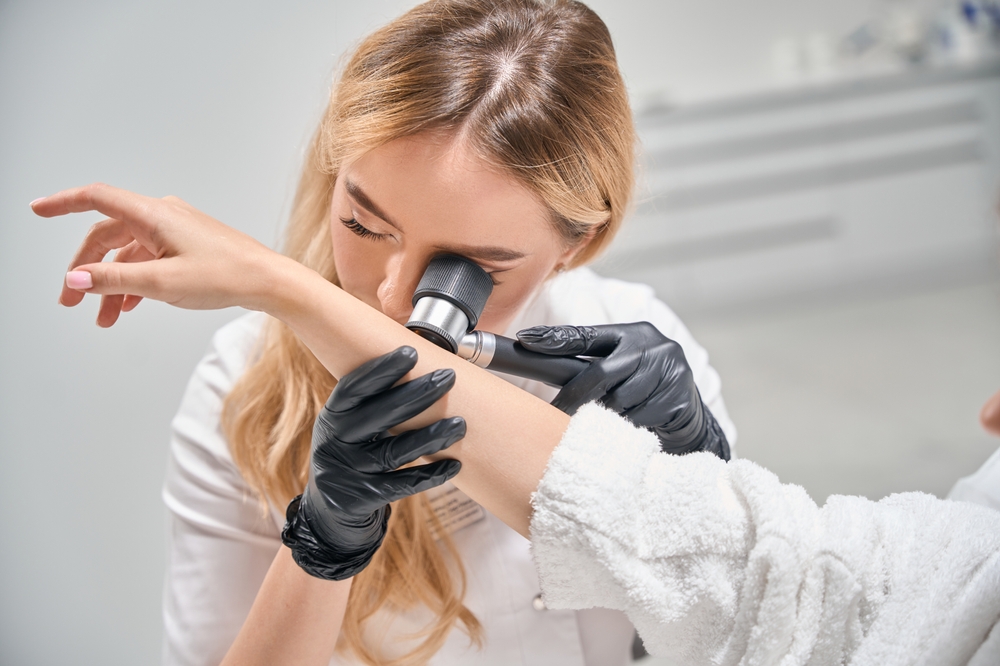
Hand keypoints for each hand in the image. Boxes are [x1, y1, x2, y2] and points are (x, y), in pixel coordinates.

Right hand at [31, 183, 286, 326]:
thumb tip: (75, 279)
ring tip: (104, 318)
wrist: (268, 282)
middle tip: (71, 301)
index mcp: (153, 215)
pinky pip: (149, 259)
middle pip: (107, 235)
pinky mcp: (188, 245)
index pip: (96, 199)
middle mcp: (162, 216)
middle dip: (85, 268)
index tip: (37, 210)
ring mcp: (176, 230)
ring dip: (111, 283)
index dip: (63, 203)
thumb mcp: (160, 283)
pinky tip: (128, 307)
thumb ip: (113, 280)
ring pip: (128, 253)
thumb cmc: (225, 275)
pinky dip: (134, 281)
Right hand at [283, 346, 464, 579]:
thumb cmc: (353, 452)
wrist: (330, 509)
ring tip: (461, 424)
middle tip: (449, 377)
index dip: (381, 369)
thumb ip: (375, 401)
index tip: (411, 351)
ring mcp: (347, 473)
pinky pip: (401, 486)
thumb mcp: (351, 424)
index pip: (354, 388)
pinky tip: (455, 465)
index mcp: (332, 416)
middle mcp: (335, 442)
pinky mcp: (361, 500)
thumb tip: (420, 361)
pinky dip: (430, 476)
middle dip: (417, 393)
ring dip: (431, 437)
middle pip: (379, 416)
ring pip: (394, 453)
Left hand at [517, 322, 729, 459]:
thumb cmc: (642, 393)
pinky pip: (638, 419)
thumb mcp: (620, 371)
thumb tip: (540, 368)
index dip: (555, 338)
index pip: (586, 335)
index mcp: (632, 333)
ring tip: (608, 422)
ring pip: (618, 401)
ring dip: (607, 416)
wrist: (688, 418)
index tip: (526, 340)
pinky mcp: (679, 396)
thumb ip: (590, 368)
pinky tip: (631, 429)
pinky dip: (628, 428)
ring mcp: (669, 368)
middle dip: (575, 397)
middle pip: (600, 372)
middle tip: (556, 412)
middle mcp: (652, 344)